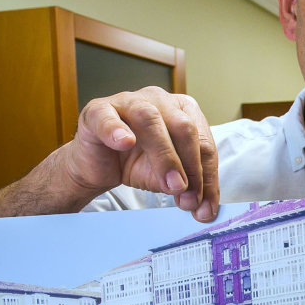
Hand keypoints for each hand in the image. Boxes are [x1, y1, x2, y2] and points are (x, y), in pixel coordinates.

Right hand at [63, 87, 219, 220]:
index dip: (205, 175)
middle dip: (189, 165)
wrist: (98, 168)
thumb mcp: (167, 177)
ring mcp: (128, 101)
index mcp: (184, 111)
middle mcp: (160, 99)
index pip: (204, 142)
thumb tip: (201, 205)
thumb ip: (186, 186)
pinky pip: (108, 117)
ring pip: (151, 120)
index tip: (204, 205)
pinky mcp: (98, 110)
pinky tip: (124, 143)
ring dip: (163, 155)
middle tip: (186, 194)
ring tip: (169, 183)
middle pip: (183, 128)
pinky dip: (117, 130)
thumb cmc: (136, 163)